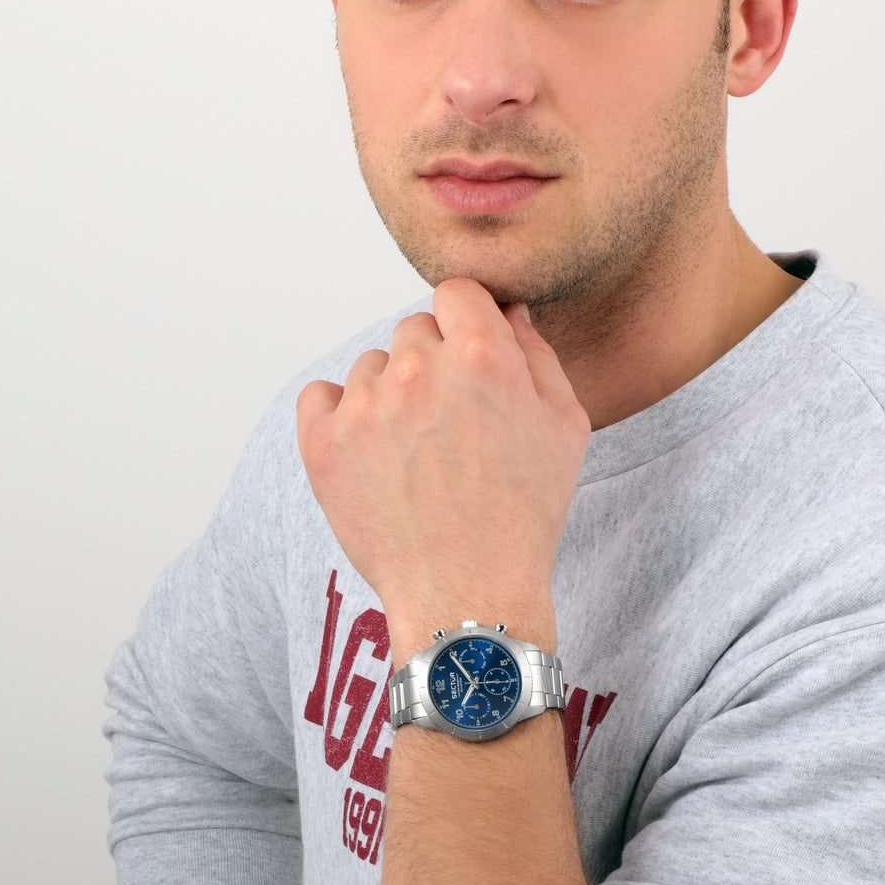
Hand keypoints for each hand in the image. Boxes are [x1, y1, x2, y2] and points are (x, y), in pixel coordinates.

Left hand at [296, 278, 590, 663]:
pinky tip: (371, 454)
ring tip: (415, 457)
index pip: (457, 292)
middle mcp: (419, 370)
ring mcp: (366, 406)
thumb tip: (506, 311)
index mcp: (481, 356)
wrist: (468, 592)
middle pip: (414, 330)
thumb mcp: (564, 426)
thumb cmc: (523, 515)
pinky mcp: (324, 443)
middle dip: (433, 365)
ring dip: (389, 396)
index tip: (468, 355)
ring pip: (370, 368)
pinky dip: (339, 417)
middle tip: (449, 425)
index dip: (467, 321)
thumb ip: (537, 354)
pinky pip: (320, 397)